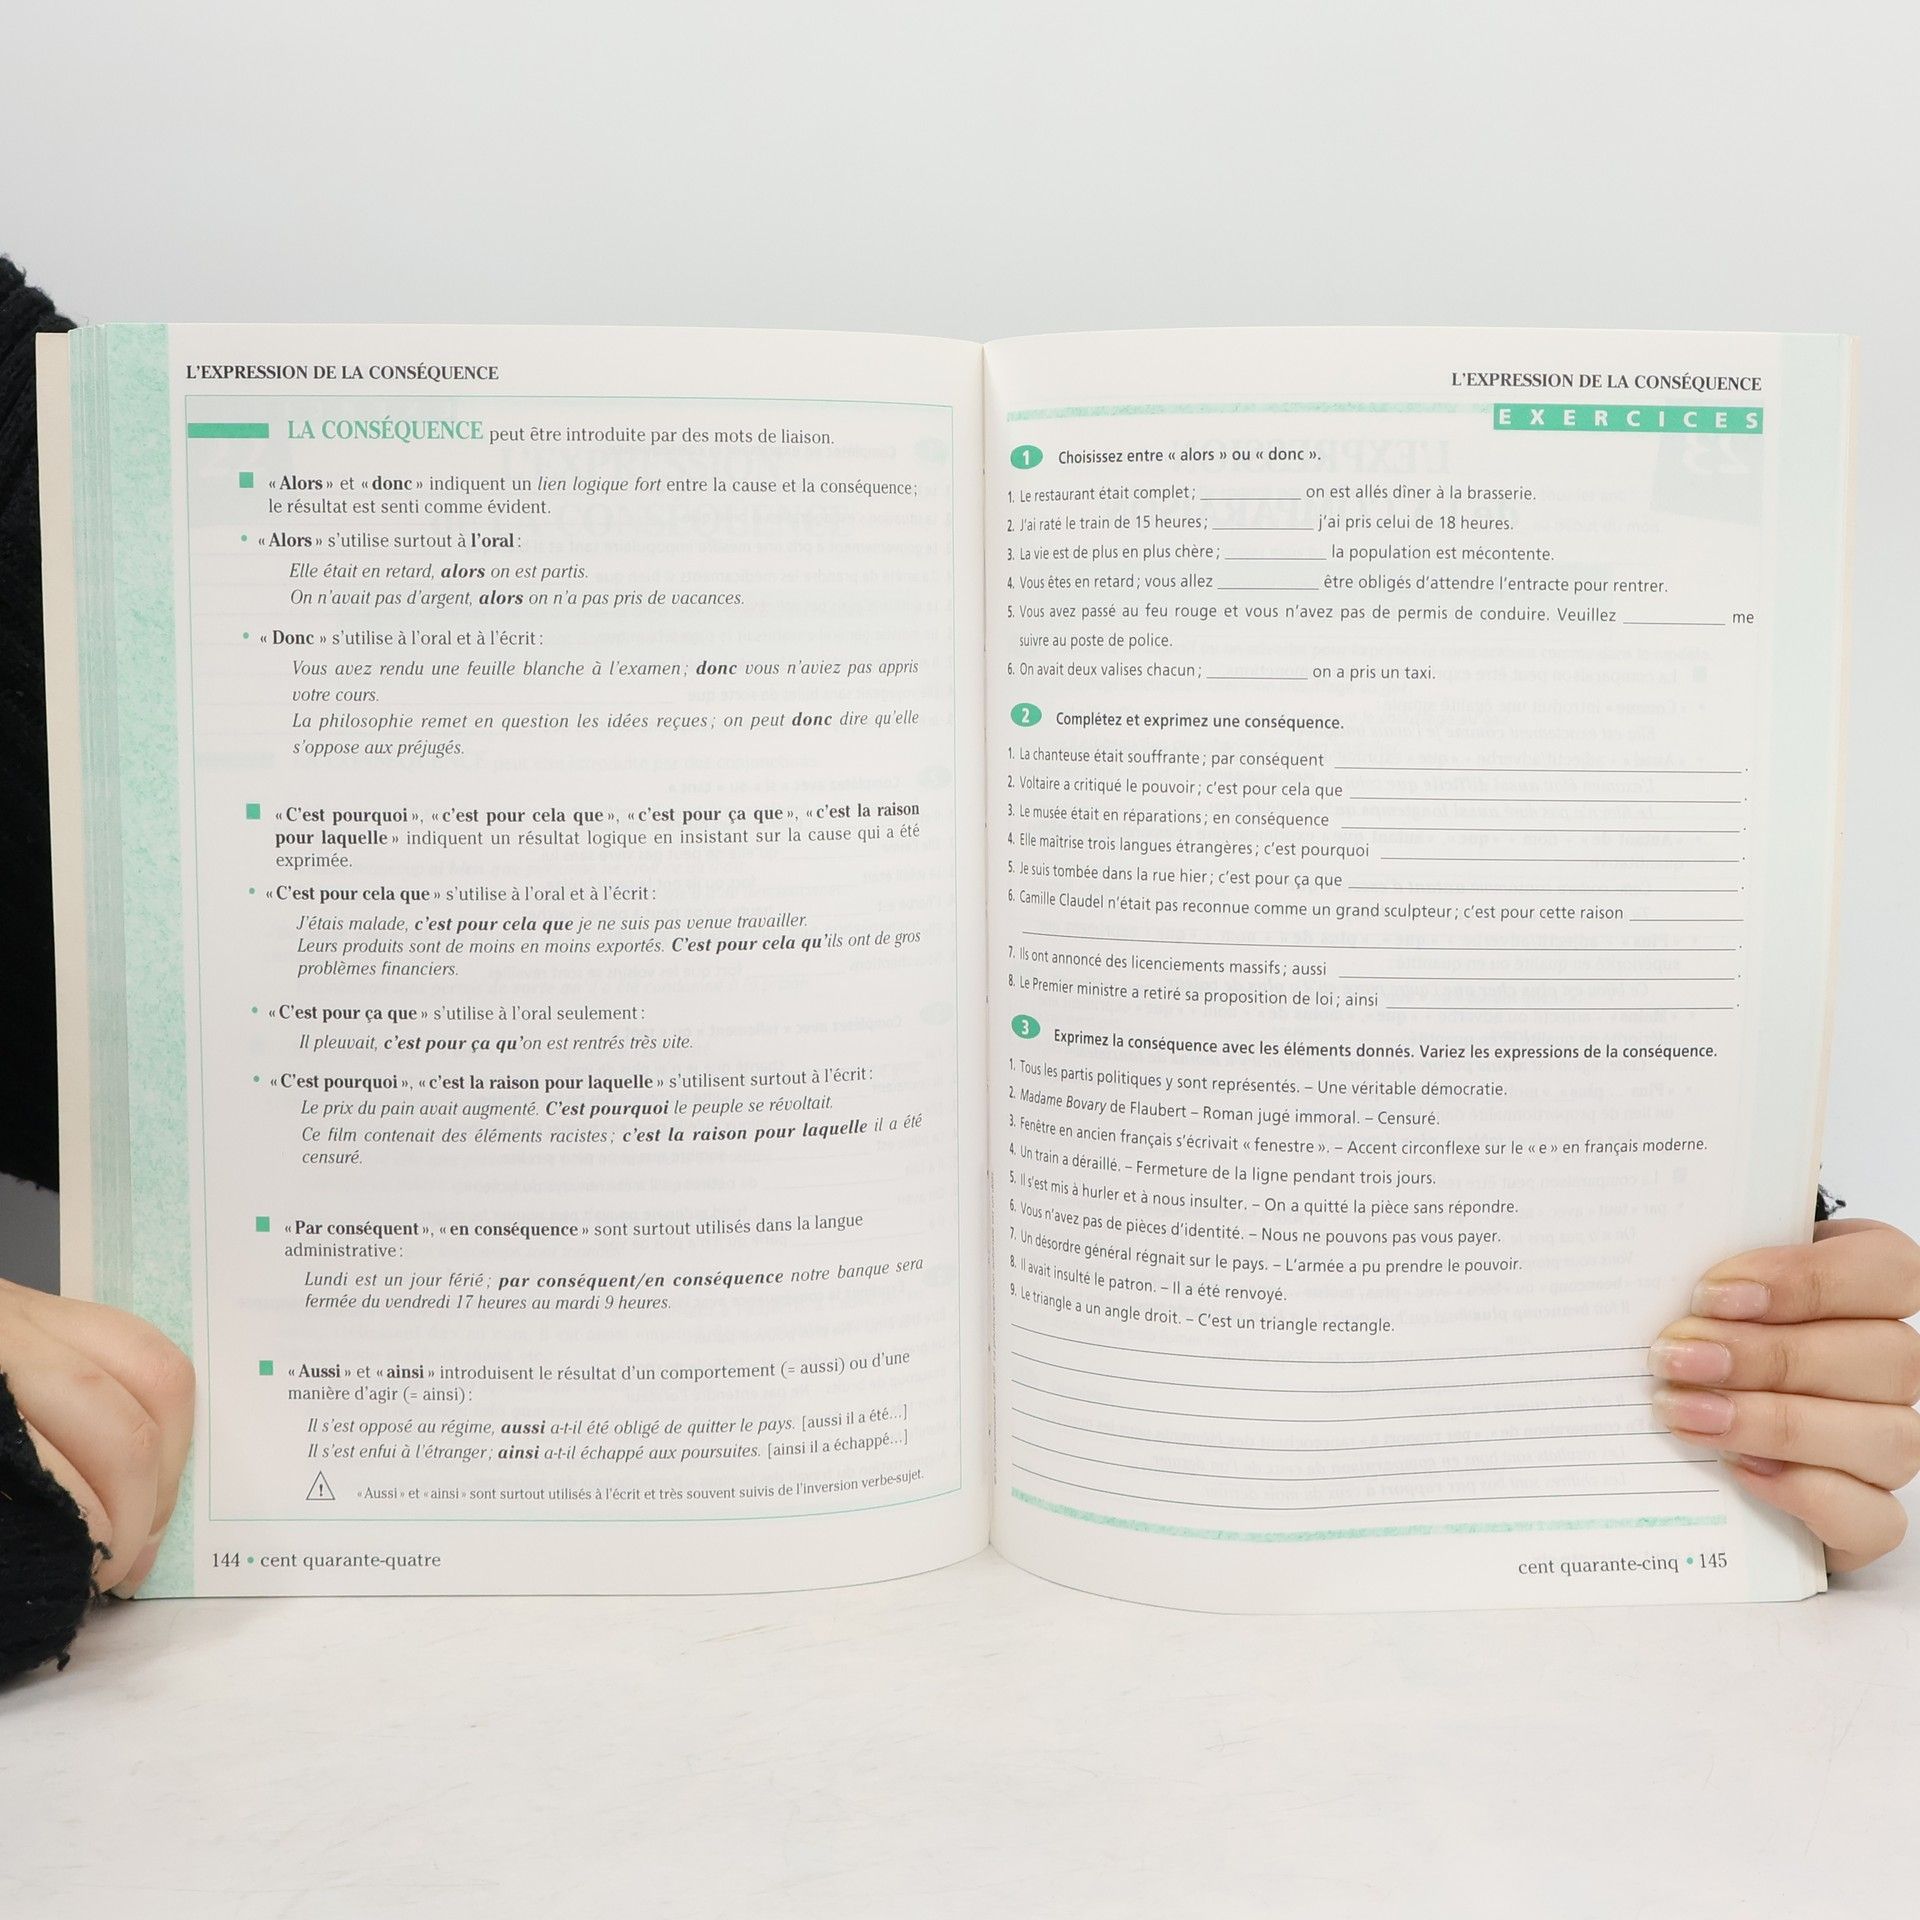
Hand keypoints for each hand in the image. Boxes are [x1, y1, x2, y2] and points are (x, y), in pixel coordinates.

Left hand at [0, 1277, 193, 1595]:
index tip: (87, 1579)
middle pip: (120, 1418)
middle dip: (141, 1507)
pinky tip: (145, 1462)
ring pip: (155, 1372)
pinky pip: (143, 1349)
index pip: (53, 1461)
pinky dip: (163, 1414)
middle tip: (119, 1567)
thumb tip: (46, 1553)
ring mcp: (32, 1309)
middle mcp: (9, 1329)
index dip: (89, 1527)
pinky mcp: (48, 1306)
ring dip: (170, 1460)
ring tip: (146, 1522)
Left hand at [1650, 1220, 1919, 1571]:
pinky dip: (1807, 1494)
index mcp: (1869, 1288)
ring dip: (1775, 1425)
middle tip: (1678, 1359)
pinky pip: (1874, 1517)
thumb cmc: (1702, 1333)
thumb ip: (1706, 1277)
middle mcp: (1894, 1366)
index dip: (1806, 1279)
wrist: (1691, 1413)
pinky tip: (1739, 1470)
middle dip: (1767, 1357)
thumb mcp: (1704, 1291)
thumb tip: (1651, 1270)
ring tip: (1686, 1413)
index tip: (1712, 1296)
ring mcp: (1891, 1441)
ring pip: (1884, 1437)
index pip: (1887, 1269)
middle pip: (1883, 1356)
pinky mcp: (1869, 1513)